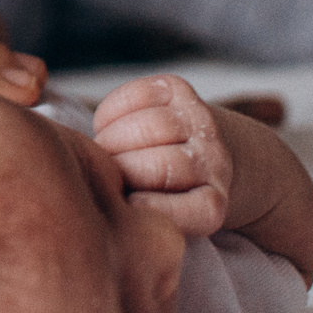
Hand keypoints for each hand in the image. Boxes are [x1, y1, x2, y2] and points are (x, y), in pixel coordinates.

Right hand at [94, 74, 232, 236]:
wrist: (211, 155)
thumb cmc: (165, 198)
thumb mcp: (159, 221)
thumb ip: (137, 218)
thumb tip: (98, 202)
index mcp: (212, 205)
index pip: (189, 210)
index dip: (149, 208)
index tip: (124, 205)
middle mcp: (215, 162)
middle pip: (163, 165)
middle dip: (119, 169)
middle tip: (100, 174)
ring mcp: (199, 122)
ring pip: (150, 126)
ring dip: (111, 139)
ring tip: (101, 151)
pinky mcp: (180, 91)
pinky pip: (139, 94)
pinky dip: (111, 110)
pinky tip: (104, 126)